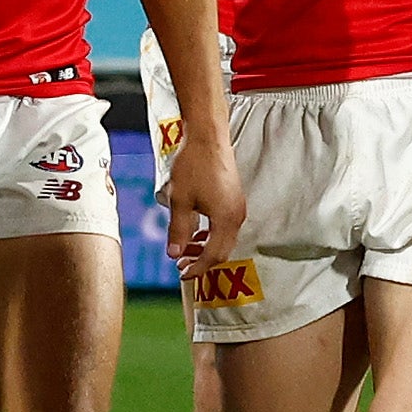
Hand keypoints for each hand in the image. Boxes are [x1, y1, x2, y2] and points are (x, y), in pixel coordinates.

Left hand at [159, 131, 242, 265]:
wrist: (208, 137)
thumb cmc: (194, 165)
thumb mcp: (180, 201)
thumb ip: (178, 230)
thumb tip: (174, 254)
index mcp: (225, 219)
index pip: (213, 255)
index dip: (197, 268)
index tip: (182, 274)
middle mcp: (236, 215)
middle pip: (222, 250)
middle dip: (202, 261)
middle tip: (181, 265)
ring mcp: (237, 207)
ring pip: (224, 239)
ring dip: (205, 248)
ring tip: (184, 249)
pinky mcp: (234, 199)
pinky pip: (225, 226)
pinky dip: (210, 235)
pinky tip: (196, 232)